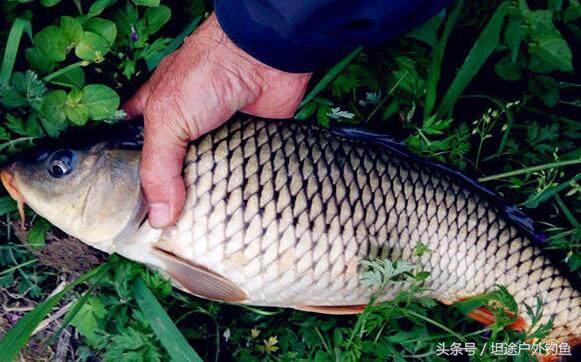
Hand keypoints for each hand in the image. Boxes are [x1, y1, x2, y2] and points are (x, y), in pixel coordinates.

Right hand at [124, 13, 310, 227]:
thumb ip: (158, 168)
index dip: (131, 178)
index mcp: (159, 116)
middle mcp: (188, 130)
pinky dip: (238, 192)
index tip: (131, 211)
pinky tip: (233, 215)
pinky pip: (241, 177)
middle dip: (171, 197)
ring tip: (200, 231)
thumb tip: (160, 218)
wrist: (263, 60)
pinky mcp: (249, 147)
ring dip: (208, 198)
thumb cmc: (207, 74)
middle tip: (169, 231)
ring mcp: (219, 140)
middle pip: (174, 172)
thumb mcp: (167, 118)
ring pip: (209, 178)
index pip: (136, 151)